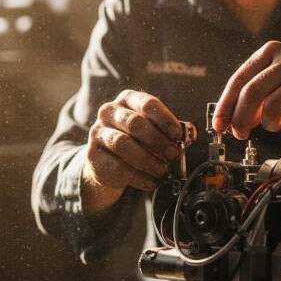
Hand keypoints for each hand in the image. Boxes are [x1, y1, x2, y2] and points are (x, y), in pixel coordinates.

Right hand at [82, 90, 183, 217]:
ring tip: (163, 170)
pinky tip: (152, 181)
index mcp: (127, 99)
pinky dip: (139, 177)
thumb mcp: (151, 130)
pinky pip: (117, 166)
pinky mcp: (92, 155)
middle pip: (135, 123)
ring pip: (124, 144)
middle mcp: (109, 112)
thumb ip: (167, 131)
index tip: (178, 135)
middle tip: (173, 154)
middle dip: (158, 141)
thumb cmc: (135, 141)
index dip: (165, 119)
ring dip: (148, 160)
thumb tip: (187, 136)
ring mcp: (98, 132)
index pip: (147, 103)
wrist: (107, 161)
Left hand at [212, 41, 280, 138]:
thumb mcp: (280, 75)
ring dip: (268, 124)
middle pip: (251, 93)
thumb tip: (234, 120)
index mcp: (270, 53)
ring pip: (272, 107)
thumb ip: (257, 93)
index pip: (238, 80)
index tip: (219, 126)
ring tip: (275, 124)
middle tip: (240, 134)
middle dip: (240, 119)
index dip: (225, 106)